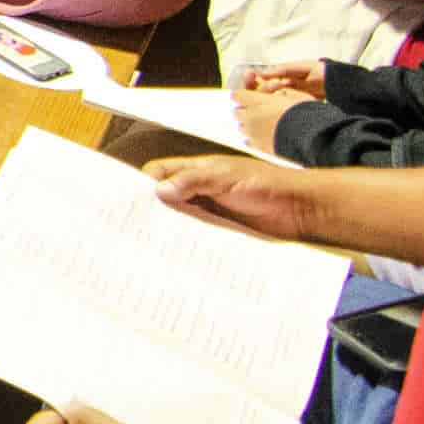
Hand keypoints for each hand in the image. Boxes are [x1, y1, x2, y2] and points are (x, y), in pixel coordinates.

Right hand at [146, 154, 320, 243]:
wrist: (300, 209)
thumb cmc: (266, 185)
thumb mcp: (225, 178)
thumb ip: (193, 181)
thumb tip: (158, 190)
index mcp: (197, 170)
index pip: (159, 172)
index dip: (141, 182)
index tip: (124, 199)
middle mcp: (199, 190)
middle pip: (165, 197)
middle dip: (149, 209)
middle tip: (130, 227)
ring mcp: (209, 210)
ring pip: (178, 218)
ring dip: (166, 228)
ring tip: (147, 245)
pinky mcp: (219, 230)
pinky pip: (195, 235)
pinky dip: (184, 242)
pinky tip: (174, 253)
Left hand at [230, 81, 315, 147]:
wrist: (311, 138)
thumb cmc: (305, 113)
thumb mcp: (296, 95)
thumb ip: (281, 93)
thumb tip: (275, 95)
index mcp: (257, 102)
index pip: (237, 95)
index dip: (243, 95)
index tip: (250, 96)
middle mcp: (251, 117)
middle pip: (236, 112)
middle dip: (245, 110)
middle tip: (258, 110)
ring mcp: (253, 134)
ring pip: (242, 127)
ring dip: (249, 124)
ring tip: (263, 124)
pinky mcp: (258, 147)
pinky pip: (249, 141)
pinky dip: (253, 138)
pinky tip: (265, 136)